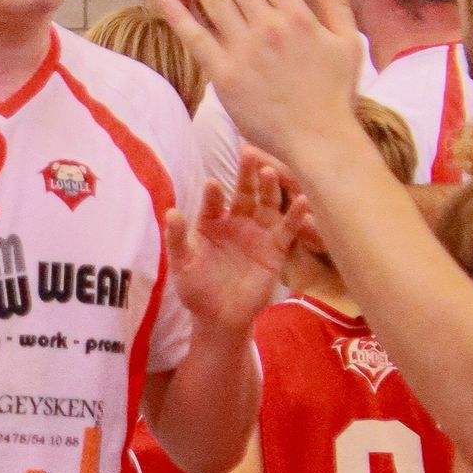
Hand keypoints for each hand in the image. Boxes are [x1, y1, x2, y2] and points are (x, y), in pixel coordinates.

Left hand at [160, 0, 365, 169]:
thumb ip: (338, 4)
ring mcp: (245, 51)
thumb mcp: (347, 43)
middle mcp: (269, 28)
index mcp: (298, 17)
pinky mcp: (225, 76)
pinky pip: (197, 39)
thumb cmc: (336, 95)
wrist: (320, 139)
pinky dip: (180, 16)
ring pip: (214, 2)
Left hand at [165, 150, 304, 339]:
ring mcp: (258, 233)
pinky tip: (301, 200)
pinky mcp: (276, 248)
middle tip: (248, 153)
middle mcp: (236, 222)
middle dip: (246, 174)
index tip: (213, 185)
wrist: (221, 319)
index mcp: (211, 223)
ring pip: (266, 204)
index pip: (213, 203)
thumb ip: (178, 240)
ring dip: (269, 188)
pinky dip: (295, 215)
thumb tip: (171, 212)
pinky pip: (287, 228)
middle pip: (244, 193)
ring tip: (270, 171)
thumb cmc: (197, 292)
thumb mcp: (183, 267)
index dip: (214, 194)